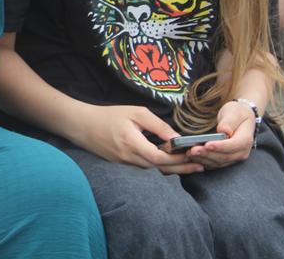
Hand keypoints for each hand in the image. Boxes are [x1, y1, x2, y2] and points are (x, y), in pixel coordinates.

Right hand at [72, 104, 201, 174]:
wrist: (82, 125)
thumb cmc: (109, 115)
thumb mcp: (135, 112)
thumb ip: (157, 125)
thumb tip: (176, 137)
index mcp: (132, 143)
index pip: (159, 158)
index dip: (177, 158)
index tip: (192, 154)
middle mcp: (129, 158)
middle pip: (160, 169)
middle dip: (182, 168)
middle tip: (201, 166)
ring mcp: (125, 164)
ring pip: (154, 170)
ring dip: (173, 169)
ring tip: (191, 165)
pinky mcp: (123, 166)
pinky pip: (145, 168)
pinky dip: (160, 167)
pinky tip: (171, 163)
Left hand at [185, 101, 256, 169]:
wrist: (240, 118)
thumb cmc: (236, 113)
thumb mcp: (233, 112)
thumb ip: (229, 122)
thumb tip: (224, 131)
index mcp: (246, 139)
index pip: (234, 145)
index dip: (220, 146)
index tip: (207, 144)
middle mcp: (242, 152)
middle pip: (224, 156)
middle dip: (208, 154)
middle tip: (193, 150)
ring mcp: (234, 157)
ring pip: (219, 162)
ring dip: (204, 159)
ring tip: (190, 153)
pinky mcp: (226, 160)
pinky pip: (215, 164)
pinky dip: (204, 161)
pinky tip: (193, 157)